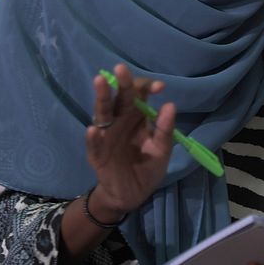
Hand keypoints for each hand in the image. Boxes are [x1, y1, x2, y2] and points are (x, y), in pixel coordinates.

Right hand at [84, 63, 175, 220]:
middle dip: (121, 83)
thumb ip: (165, 130)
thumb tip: (170, 105)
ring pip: (102, 112)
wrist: (132, 195)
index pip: (139, 95)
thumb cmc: (146, 167)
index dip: (146, 87)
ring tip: (100, 81)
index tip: (159, 87)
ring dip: (101, 97)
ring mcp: (106, 135)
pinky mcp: (97, 153)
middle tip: (122, 69)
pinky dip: (93, 137)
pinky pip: (94, 143)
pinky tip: (94, 130)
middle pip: (119, 98)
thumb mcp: (161, 150)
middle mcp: (120, 120)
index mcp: (136, 117)